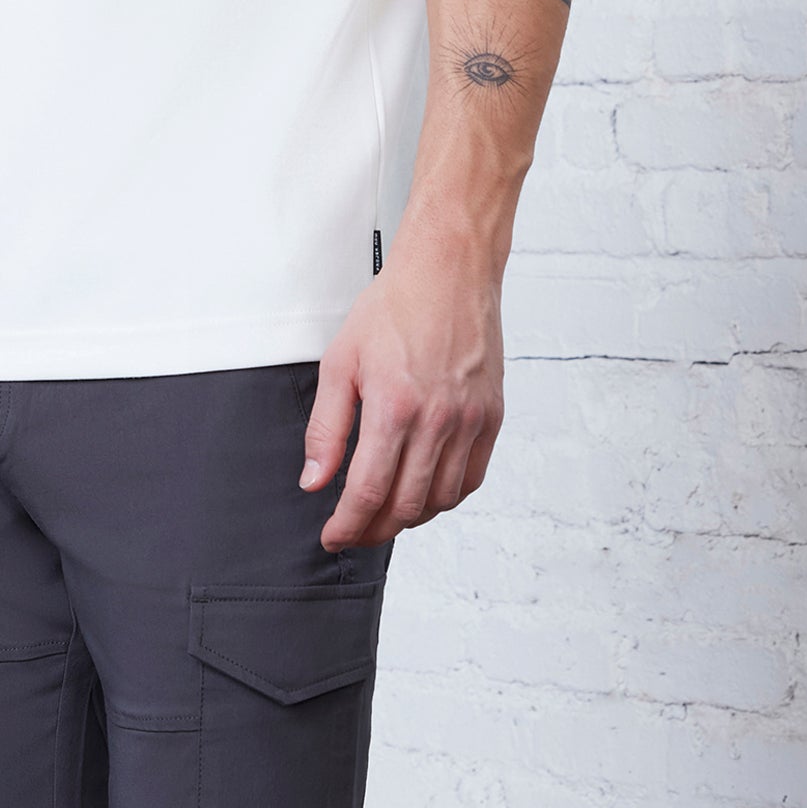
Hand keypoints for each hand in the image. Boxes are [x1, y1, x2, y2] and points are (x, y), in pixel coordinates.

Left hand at [301, 244, 504, 550]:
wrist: (449, 271)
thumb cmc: (395, 307)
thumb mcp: (340, 363)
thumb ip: (326, 430)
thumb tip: (315, 480)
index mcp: (394, 408)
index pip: (368, 492)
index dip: (348, 525)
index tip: (333, 536)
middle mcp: (437, 420)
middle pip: (406, 506)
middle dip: (374, 529)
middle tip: (354, 530)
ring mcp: (469, 421)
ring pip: (441, 499)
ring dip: (410, 518)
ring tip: (386, 514)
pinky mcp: (491, 417)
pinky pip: (471, 479)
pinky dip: (446, 498)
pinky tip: (425, 493)